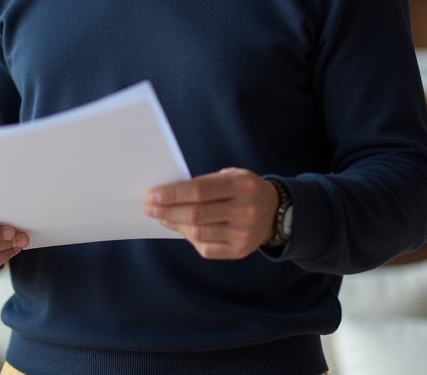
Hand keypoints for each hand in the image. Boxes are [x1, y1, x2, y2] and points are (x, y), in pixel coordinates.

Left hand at [144, 168, 279, 259]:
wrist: (276, 212)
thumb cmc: (245, 190)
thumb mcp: (232, 176)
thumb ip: (205, 183)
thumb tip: (169, 194)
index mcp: (242, 186)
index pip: (201, 190)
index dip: (174, 194)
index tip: (154, 194)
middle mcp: (245, 210)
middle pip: (197, 213)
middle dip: (168, 210)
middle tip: (150, 207)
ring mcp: (243, 234)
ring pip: (198, 232)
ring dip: (175, 224)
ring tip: (162, 217)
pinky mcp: (240, 251)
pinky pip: (206, 248)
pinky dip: (189, 238)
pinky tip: (181, 228)